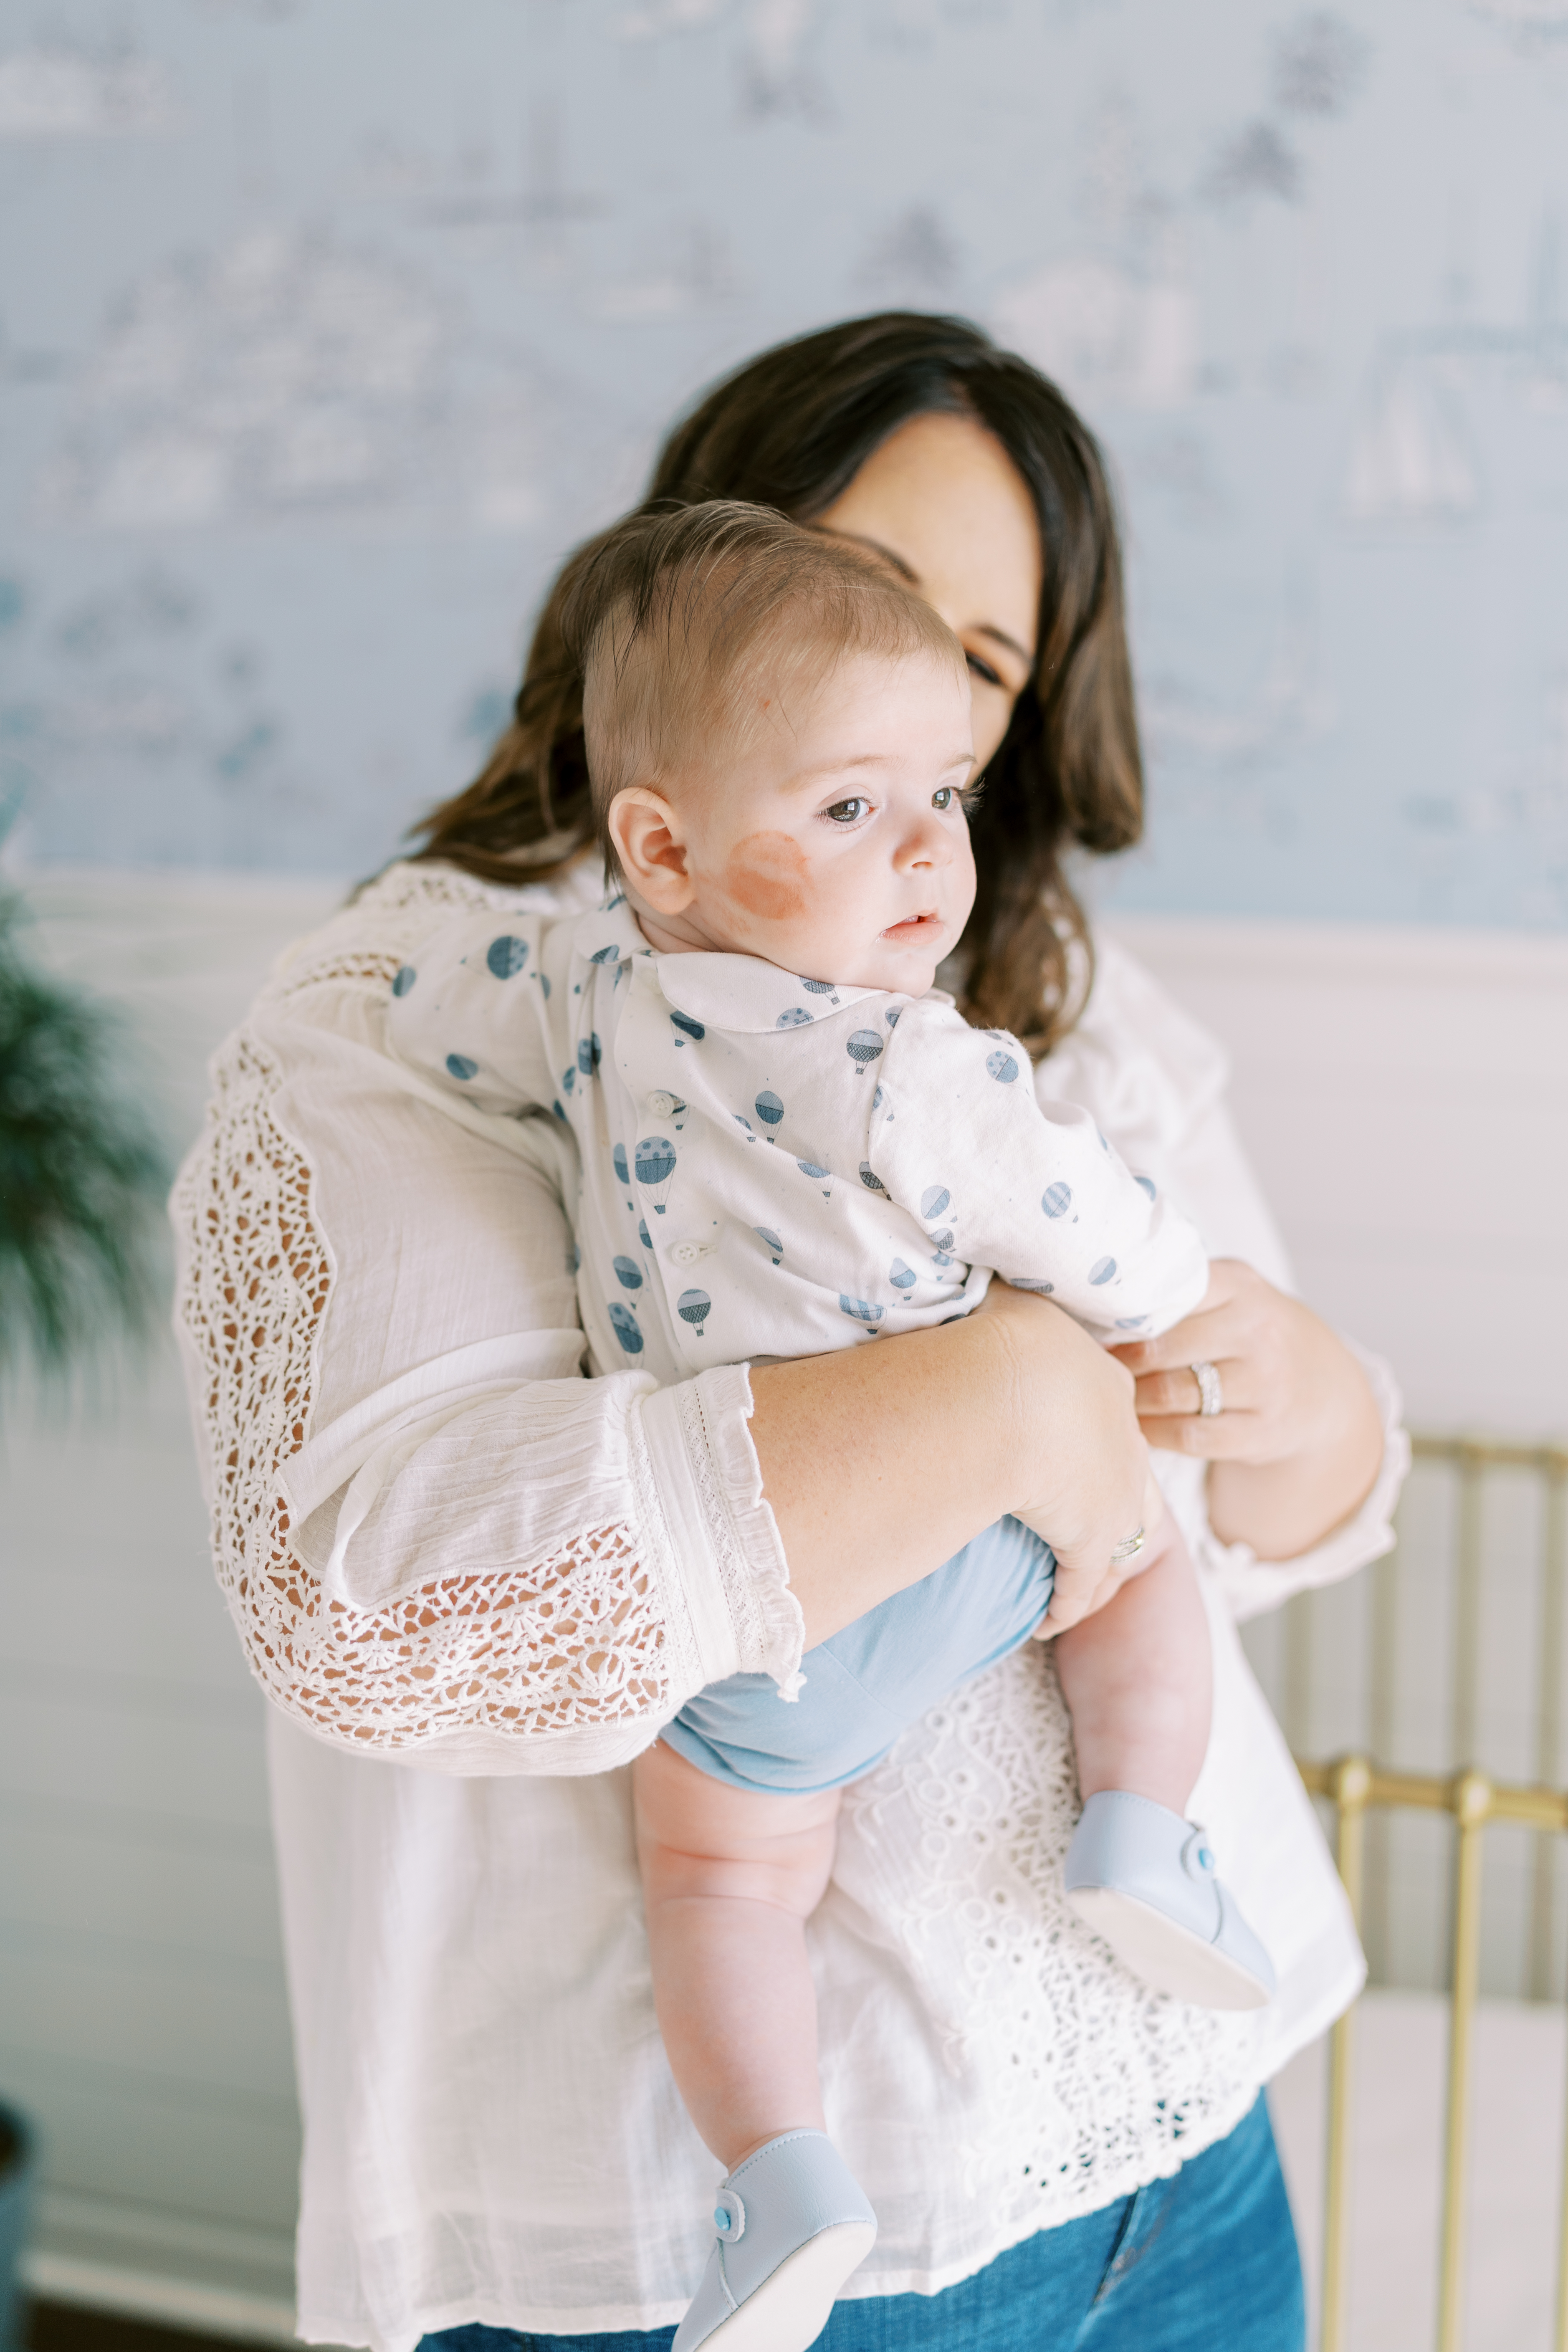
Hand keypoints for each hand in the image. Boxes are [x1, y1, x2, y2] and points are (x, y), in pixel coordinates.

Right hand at [976, 1280, 1155, 1632]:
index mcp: (1102, 1385)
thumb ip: (1008, 1300)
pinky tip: (1045, 1621)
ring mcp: (1113, 1493)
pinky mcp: (1091, 1538)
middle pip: (1128, 1483)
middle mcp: (1120, 1441)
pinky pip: (1081, 1585)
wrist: (1013, 1389)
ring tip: (1068, 1590)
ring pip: (1117, 1542)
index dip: (1091, 1443)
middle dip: (1110, 1511)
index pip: (1107, 1422)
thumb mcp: (1013, 1308)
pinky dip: (1066, 1606)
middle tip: (1083, 1533)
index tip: (1069, 1458)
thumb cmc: (1003, 1340)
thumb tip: (986, 1273)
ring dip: (1092, 1571)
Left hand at [1108, 1258, 1384, 1557]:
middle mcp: (1257, 1331)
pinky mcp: (1263, 1431)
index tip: (1096, 1325)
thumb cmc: (1251, 1333)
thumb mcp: (1230, 1294)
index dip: (1124, 1312)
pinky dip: (1154, 1433)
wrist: (1322, 1386)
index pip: (1170, 1292)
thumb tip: (1097, 1301)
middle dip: (1119, 1361)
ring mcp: (1265, 1383)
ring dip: (1131, 1398)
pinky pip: (1190, 1435)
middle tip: (1090, 1367)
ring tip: (1109, 1396)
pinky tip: (1135, 1427)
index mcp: (1240, 1285)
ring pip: (1173, 1393)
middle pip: (1163, 1347)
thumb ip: (1180, 1290)